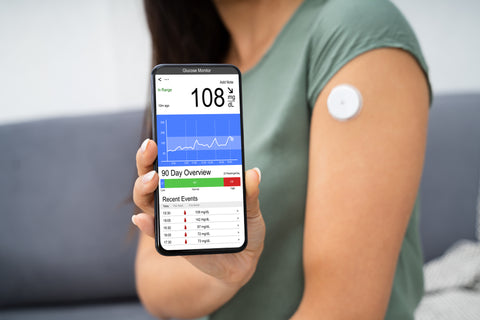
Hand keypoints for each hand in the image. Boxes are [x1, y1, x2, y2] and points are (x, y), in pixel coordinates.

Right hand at [132, 138, 265, 286]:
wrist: (242, 259)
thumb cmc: (244, 227)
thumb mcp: (251, 210)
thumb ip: (249, 194)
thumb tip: (253, 173)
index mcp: (195, 181)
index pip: (173, 160)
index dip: (163, 146)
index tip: (160, 135)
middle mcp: (178, 195)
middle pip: (152, 174)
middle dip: (146, 159)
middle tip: (151, 148)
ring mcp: (172, 216)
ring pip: (147, 198)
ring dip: (143, 187)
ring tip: (152, 180)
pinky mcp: (171, 239)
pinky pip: (154, 231)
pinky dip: (145, 224)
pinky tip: (142, 219)